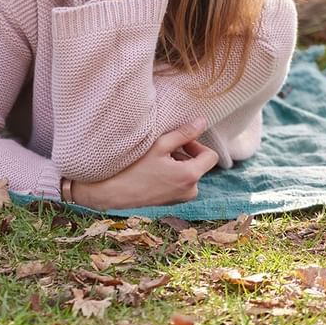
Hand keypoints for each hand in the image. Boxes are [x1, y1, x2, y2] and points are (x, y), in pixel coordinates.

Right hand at [70, 119, 218, 209]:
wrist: (115, 192)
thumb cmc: (135, 167)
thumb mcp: (160, 145)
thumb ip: (184, 133)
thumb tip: (203, 122)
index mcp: (191, 176)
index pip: (210, 156)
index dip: (197, 145)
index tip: (180, 142)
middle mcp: (191, 190)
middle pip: (199, 164)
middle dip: (185, 154)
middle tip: (164, 149)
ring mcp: (182, 198)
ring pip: (190, 173)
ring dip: (178, 164)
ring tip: (157, 160)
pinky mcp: (173, 202)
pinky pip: (181, 183)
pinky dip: (173, 174)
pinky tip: (154, 171)